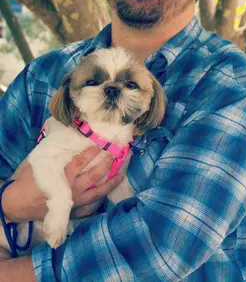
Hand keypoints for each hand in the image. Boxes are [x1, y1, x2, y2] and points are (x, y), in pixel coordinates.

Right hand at [2, 147, 122, 221]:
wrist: (18, 204)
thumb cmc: (27, 181)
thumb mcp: (39, 162)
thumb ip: (54, 154)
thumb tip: (65, 141)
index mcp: (64, 175)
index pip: (82, 161)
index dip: (92, 152)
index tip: (100, 144)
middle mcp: (72, 188)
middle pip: (94, 175)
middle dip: (105, 164)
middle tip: (114, 156)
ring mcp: (74, 201)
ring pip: (96, 193)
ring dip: (109, 184)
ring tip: (120, 176)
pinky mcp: (71, 211)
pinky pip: (88, 209)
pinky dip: (97, 204)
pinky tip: (104, 199)